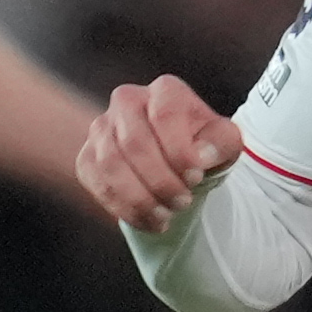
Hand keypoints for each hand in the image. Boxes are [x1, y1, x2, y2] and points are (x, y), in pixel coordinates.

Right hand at [73, 73, 246, 230]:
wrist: (176, 161)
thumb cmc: (201, 146)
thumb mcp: (224, 141)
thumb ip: (220, 143)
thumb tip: (200, 157)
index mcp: (165, 90)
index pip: (165, 116)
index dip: (179, 151)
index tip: (196, 178)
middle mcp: (127, 100)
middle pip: (135, 143)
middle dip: (160, 181)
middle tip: (182, 203)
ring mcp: (102, 128)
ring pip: (111, 164)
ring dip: (139, 197)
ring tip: (165, 216)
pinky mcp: (87, 156)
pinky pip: (97, 183)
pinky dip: (123, 208)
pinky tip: (147, 221)